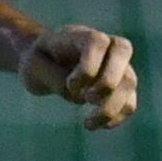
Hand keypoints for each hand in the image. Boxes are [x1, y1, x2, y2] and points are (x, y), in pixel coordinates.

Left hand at [19, 23, 138, 130]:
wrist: (45, 63)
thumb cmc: (38, 61)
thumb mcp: (32, 67)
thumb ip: (54, 78)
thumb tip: (81, 98)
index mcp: (80, 35)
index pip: (97, 42)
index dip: (88, 67)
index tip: (71, 84)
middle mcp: (104, 45)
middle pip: (124, 51)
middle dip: (107, 82)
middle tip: (86, 98)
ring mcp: (116, 64)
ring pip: (129, 82)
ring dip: (112, 107)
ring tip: (87, 123)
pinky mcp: (120, 87)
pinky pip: (129, 102)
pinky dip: (117, 117)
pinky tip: (98, 125)